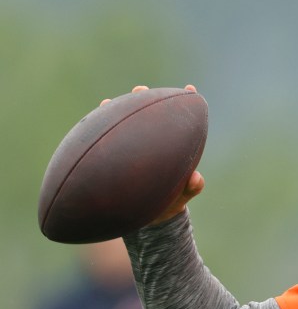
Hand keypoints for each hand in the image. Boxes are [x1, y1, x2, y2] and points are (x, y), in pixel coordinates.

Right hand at [101, 85, 204, 223]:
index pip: (180, 121)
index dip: (184, 102)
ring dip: (116, 111)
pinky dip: (99, 133)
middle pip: (149, 115)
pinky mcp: (114, 158)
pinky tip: (89, 126)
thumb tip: (197, 178)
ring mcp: (131, 147)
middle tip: (140, 90)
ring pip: (124, 125)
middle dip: (145, 99)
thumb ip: (191, 189)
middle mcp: (151, 142)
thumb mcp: (179, 198)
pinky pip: (106, 143)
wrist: (146, 218)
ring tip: (107, 102)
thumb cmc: (167, 204)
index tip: (189, 89)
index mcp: (171, 148)